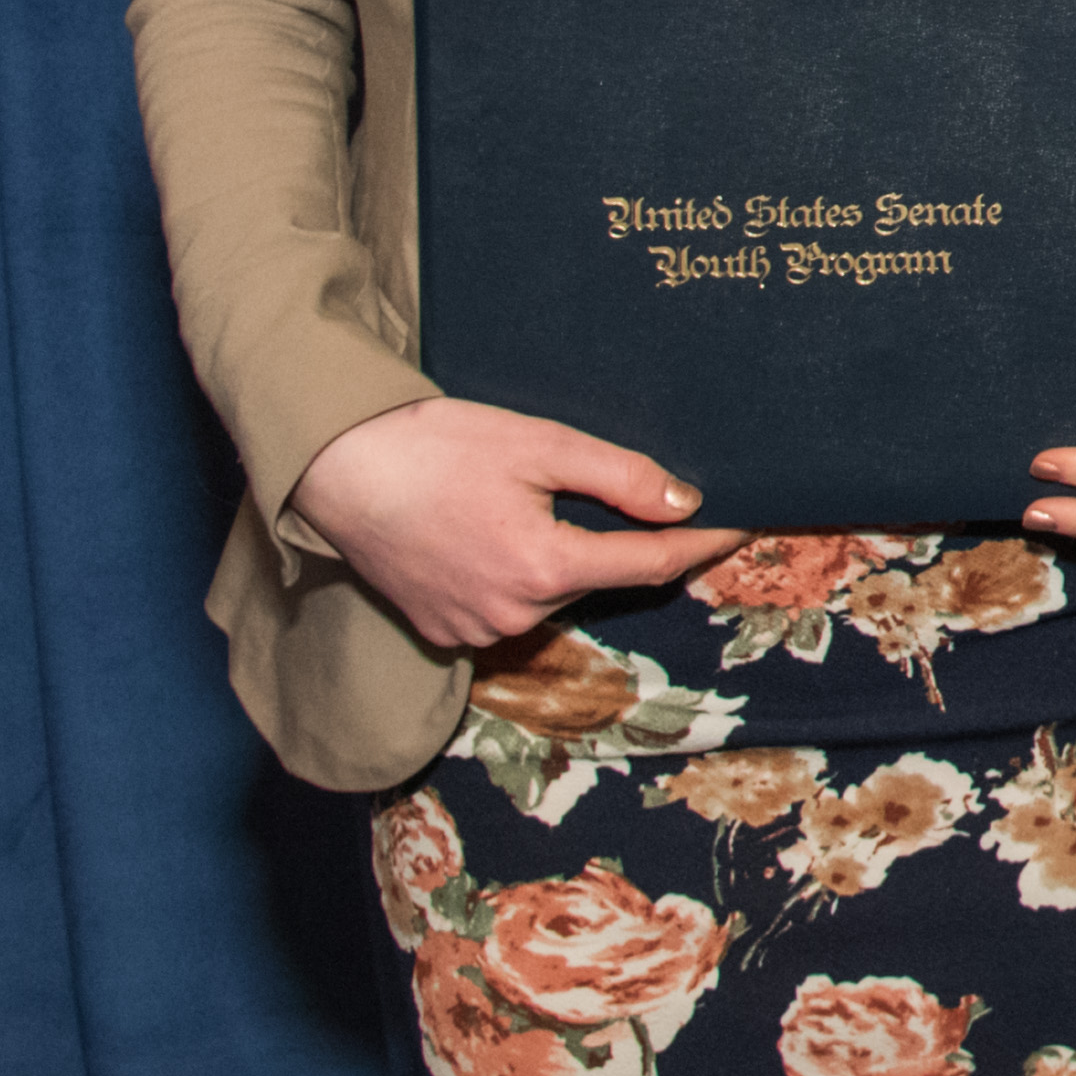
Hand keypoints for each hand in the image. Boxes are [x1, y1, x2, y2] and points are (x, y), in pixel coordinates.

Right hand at [286, 396, 742, 652]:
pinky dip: (516, 574)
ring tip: (531, 502)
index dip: (700, 545)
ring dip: (561, 556)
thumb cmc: (435, 445)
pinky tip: (492, 531)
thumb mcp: (539, 444)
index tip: (739, 528)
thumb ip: (620, 477)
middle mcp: (514, 614)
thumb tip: (685, 504)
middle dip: (618, 540)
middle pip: (597, 575)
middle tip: (625, 492)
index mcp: (545, 567)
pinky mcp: (442, 631)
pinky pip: (505, 605)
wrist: (335, 468)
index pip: (650, 563)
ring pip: (550, 592)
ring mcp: (475, 630)